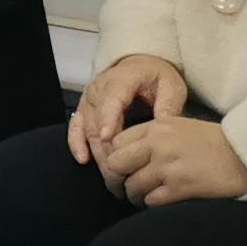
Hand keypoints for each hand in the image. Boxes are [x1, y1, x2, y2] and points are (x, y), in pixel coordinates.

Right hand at [68, 52, 189, 164]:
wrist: (141, 68)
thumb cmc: (156, 78)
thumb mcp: (171, 86)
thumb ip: (168, 104)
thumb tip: (165, 124)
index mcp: (121, 80)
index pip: (111, 100)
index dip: (108, 118)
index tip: (109, 138)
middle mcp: (99, 89)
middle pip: (97, 121)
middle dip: (106, 150)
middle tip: (119, 176)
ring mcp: (89, 100)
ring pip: (87, 129)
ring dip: (97, 154)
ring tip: (111, 178)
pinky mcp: (84, 110)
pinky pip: (75, 127)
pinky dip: (76, 143)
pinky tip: (83, 159)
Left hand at [99, 114, 246, 206]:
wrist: (246, 155)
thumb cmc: (216, 142)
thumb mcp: (180, 127)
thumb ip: (154, 136)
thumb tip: (130, 154)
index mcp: (157, 126)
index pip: (117, 142)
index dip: (114, 158)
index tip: (119, 168)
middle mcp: (157, 144)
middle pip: (116, 164)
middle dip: (115, 179)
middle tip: (121, 188)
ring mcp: (168, 167)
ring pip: (132, 186)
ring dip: (133, 195)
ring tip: (139, 198)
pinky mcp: (180, 187)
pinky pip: (151, 201)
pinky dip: (150, 204)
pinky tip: (157, 203)